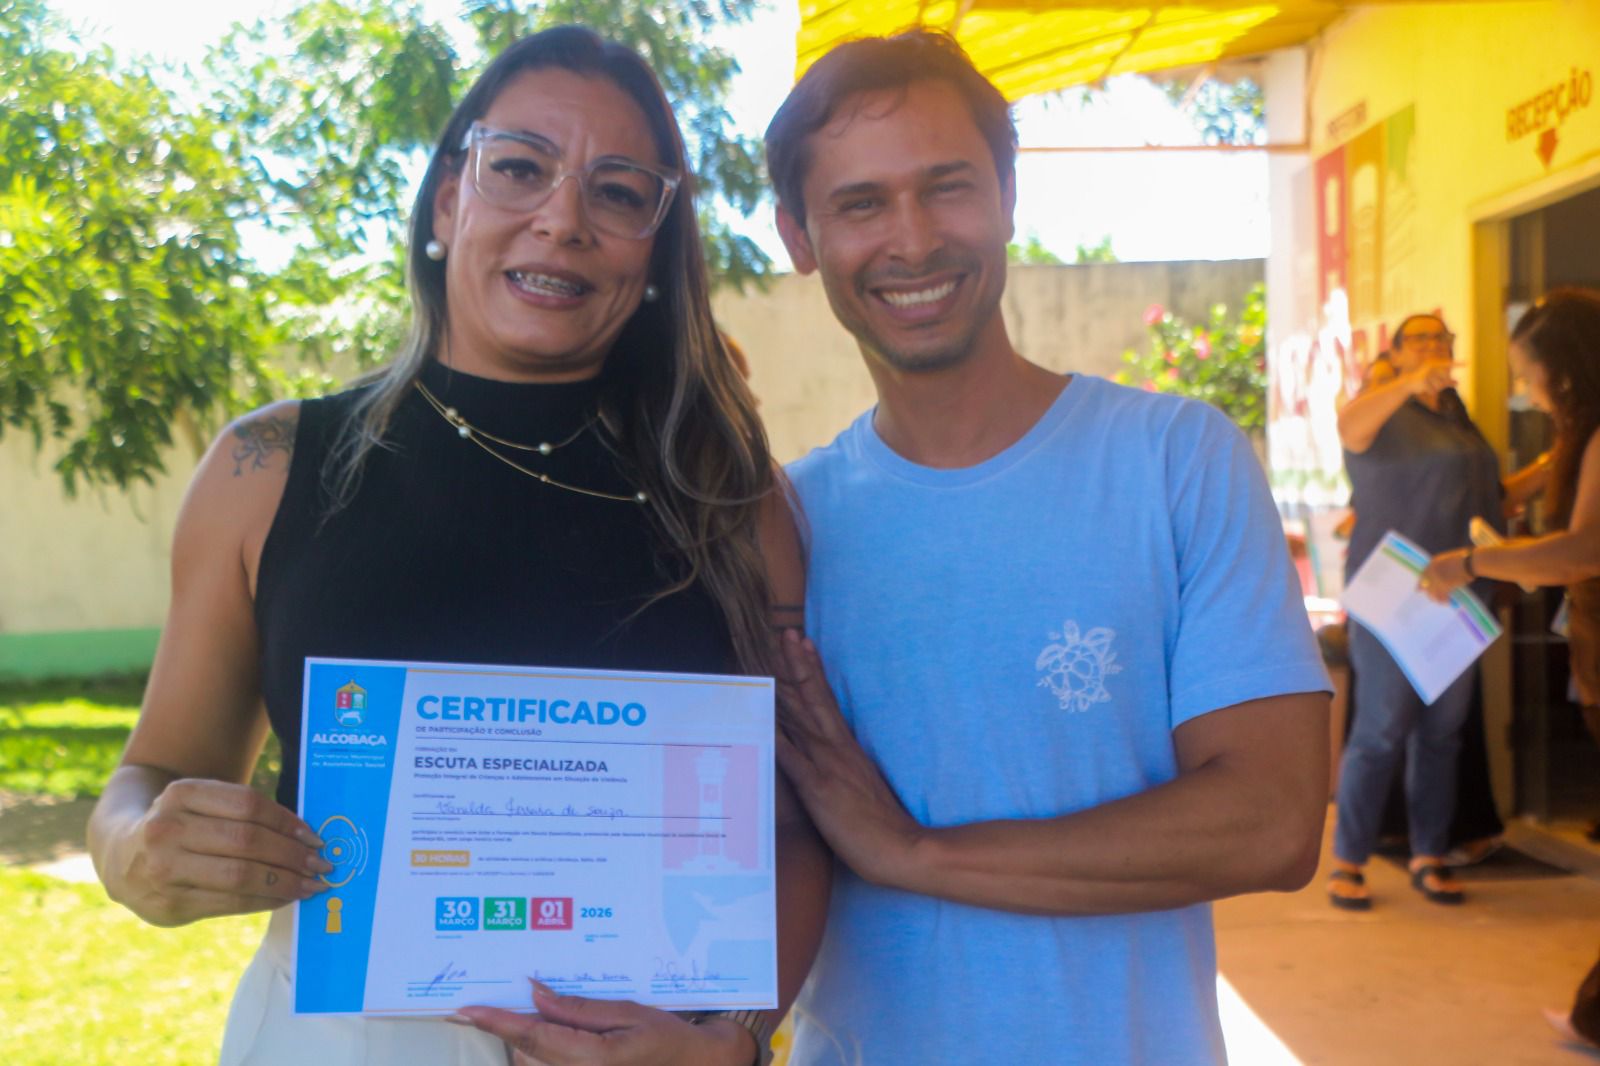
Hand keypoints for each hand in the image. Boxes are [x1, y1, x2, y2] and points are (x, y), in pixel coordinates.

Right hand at [101, 777, 329, 925]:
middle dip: (292, 855)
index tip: (315, 837)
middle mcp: (166, 830)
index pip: (248, 806)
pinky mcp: (169, 905)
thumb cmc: (180, 825)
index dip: (287, 822)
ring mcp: (164, 870)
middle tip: (324, 863)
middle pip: (247, 841)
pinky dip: (265, 900)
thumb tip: (306, 835)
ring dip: (286, 881)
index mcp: (180, 794)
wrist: (118, 856)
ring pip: (241, 875)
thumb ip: (240, 812)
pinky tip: (285, 896)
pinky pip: (230, 902)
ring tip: (312, 885)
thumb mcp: (198, 803)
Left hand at [455, 981, 755, 1065]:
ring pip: (533, 1064)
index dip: (497, 1022)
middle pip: (527, 1052)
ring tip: (557, 1022)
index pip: (533, 1036)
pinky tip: (560, 1038)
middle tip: (518, 1000)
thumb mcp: (629, 1013)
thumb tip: (535, 993)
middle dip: (518, 1027)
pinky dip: (543, 1055)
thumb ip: (578, 1008)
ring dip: (531, 1043)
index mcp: (594, 1058)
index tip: (467, 1009)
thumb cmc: (668, 1039)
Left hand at [775, 629, 922, 888]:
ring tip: (771, 656)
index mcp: (847, 747)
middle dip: (796, 663)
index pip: (826, 699)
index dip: (811, 670)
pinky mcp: (818, 787)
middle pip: (812, 697)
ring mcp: (826, 765)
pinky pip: (791, 755)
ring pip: (800, 716)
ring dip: (783, 686)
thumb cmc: (881, 824)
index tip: (802, 643)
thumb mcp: (861, 786)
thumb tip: (829, 754)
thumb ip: (844, 767)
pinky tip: (761, 714)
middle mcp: (836, 748)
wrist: (901, 848)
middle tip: (785, 632)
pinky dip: (776, 733)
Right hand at [1403, 358, 1455, 400]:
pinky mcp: (1423, 381)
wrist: (1408, 383)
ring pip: (1439, 385)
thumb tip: (1458, 383)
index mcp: (1435, 365)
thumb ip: (1447, 381)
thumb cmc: (1424, 381)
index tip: (1468, 363)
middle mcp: (1431, 368)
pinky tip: (1424, 389)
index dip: (1457, 364)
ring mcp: (1427, 374)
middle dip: (1443, 384)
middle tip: (1437, 386)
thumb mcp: (1436, 381)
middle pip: (1444, 379)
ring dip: (1436, 389)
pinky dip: (1430, 391)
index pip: (1448, 365)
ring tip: (1428, 387)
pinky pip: (1432, 389)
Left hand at [1419, 549, 1471, 602]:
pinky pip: (1442, 595)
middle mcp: (1432, 571)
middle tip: (1433, 599)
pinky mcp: (1444, 585)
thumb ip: (1441, 567)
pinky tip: (1448, 602)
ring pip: (1433, 592)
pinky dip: (1445, 600)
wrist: (1470, 562)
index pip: (1423, 576)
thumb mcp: (1448, 560)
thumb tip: (1440, 576)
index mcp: (1433, 563)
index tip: (1419, 590)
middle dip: (1430, 593)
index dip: (1420, 584)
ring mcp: (1437, 578)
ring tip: (1441, 602)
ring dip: (1437, 598)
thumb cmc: (1464, 559)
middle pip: (1427, 585)